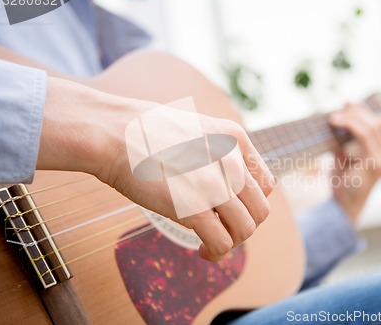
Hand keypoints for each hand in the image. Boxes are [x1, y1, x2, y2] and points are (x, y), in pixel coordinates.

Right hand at [38, 77, 274, 260]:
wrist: (114, 133)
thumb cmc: (144, 131)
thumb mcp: (195, 129)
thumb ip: (216, 152)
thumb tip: (222, 181)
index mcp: (235, 139)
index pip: (265, 184)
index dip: (252, 203)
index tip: (234, 210)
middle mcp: (233, 161)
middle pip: (260, 209)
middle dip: (244, 225)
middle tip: (223, 229)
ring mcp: (216, 185)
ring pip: (246, 229)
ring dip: (232, 241)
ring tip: (212, 243)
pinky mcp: (195, 208)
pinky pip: (222, 242)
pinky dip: (216, 252)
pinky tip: (203, 252)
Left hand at [328, 102, 380, 222]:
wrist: (342, 207)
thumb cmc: (343, 183)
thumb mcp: (344, 157)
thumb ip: (347, 140)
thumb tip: (340, 117)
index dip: (369, 111)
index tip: (349, 103)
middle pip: (380, 122)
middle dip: (358, 112)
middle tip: (339, 110)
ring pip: (372, 127)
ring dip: (352, 117)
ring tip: (333, 117)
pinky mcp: (375, 164)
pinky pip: (364, 136)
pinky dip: (350, 125)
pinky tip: (335, 122)